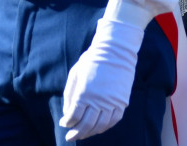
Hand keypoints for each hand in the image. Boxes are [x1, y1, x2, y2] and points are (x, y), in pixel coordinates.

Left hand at [60, 18, 143, 140]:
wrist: (116, 50)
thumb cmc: (92, 60)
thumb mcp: (75, 74)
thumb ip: (69, 95)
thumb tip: (67, 114)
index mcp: (84, 93)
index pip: (73, 116)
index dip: (67, 122)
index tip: (64, 123)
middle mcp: (98, 100)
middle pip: (86, 125)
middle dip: (76, 133)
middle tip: (70, 136)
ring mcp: (112, 102)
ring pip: (100, 125)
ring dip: (90, 132)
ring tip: (83, 134)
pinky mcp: (122, 101)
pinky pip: (114, 120)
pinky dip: (105, 126)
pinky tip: (99, 127)